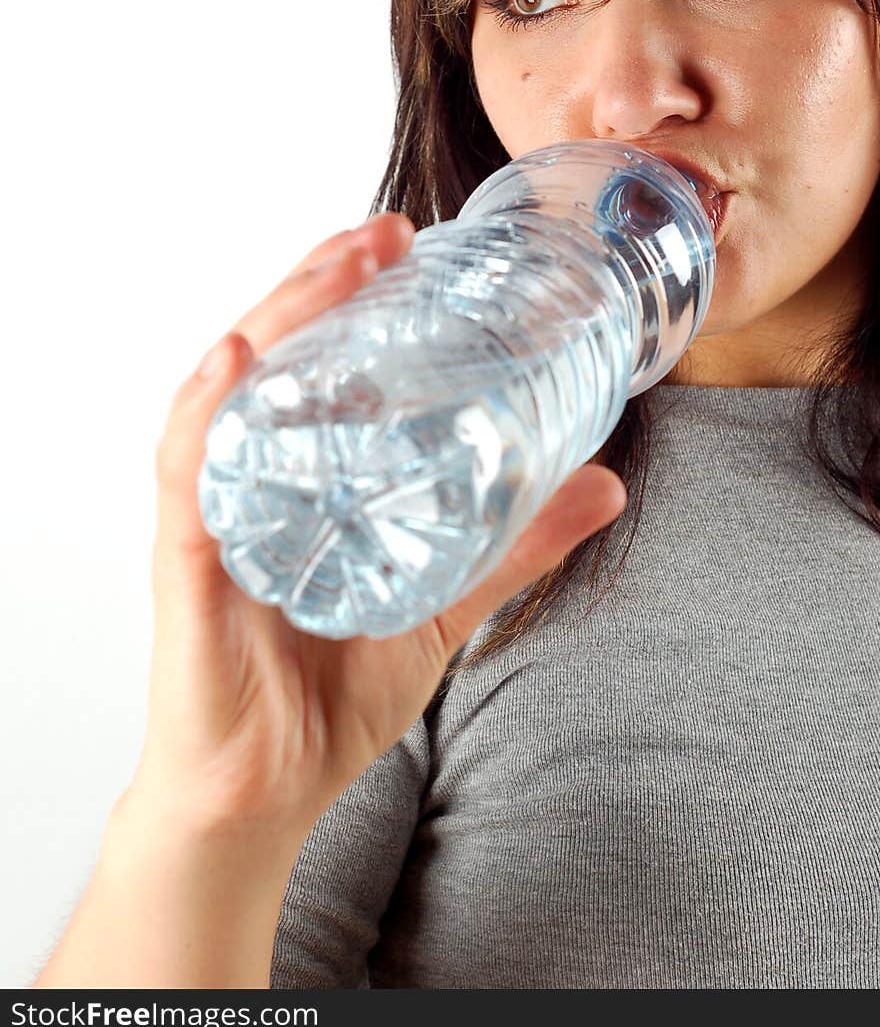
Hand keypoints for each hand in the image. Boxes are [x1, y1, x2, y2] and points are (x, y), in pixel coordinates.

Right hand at [135, 212, 627, 836]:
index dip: (355, 293)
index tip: (409, 244)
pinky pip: (188, 468)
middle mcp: (254, 474)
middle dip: (324, 282)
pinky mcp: (189, 556)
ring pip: (232, 387)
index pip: (319, 361)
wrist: (269, 793)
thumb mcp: (444, 604)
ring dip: (279, 315)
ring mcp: (218, 508)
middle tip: (387, 233)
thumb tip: (607, 483)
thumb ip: (517, 547)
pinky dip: (208, 407)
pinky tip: (238, 357)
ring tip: (336, 266)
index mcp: (305, 475)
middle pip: (276, 354)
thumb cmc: (335, 693)